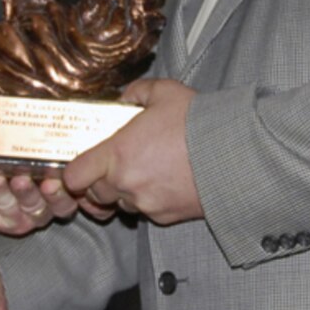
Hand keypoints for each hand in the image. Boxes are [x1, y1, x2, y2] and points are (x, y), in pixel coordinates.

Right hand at [0, 172, 78, 234]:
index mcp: (8, 216)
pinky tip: (63, 169)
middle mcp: (30, 212)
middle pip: (34, 208)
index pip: (7, 211)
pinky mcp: (61, 190)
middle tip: (22, 179)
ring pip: (55, 202)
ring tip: (47, 179)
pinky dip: (68, 182)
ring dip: (52, 191)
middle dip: (28, 195)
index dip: (2, 198)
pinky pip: (69, 192)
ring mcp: (49, 201)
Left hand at [62, 78, 201, 223]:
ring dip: (126, 193)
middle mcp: (126, 183)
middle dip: (101, 183)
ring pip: (121, 204)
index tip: (84, 164)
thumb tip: (124, 97)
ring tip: (146, 173)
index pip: (74, 176)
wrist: (235, 152)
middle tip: (117, 166)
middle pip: (95, 195)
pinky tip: (166, 183)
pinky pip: (147, 212)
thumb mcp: (165, 92)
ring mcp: (146, 204)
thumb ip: (136, 92)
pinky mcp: (165, 217)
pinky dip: (150, 201)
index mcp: (118, 153)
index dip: (74, 173)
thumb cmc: (198, 121)